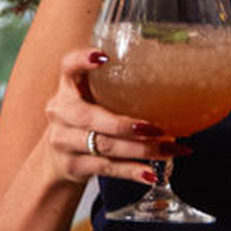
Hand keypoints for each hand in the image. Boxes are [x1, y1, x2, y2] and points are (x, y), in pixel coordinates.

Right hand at [40, 47, 189, 185]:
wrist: (58, 160)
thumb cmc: (85, 121)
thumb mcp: (90, 99)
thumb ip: (115, 89)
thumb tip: (173, 83)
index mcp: (68, 88)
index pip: (68, 67)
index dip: (82, 60)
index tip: (103, 57)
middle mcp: (61, 112)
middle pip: (90, 118)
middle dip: (125, 125)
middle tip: (155, 128)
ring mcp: (64, 141)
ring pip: (104, 146)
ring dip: (140, 150)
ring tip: (169, 149)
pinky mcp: (73, 166)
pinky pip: (107, 168)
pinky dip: (132, 171)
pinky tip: (152, 173)